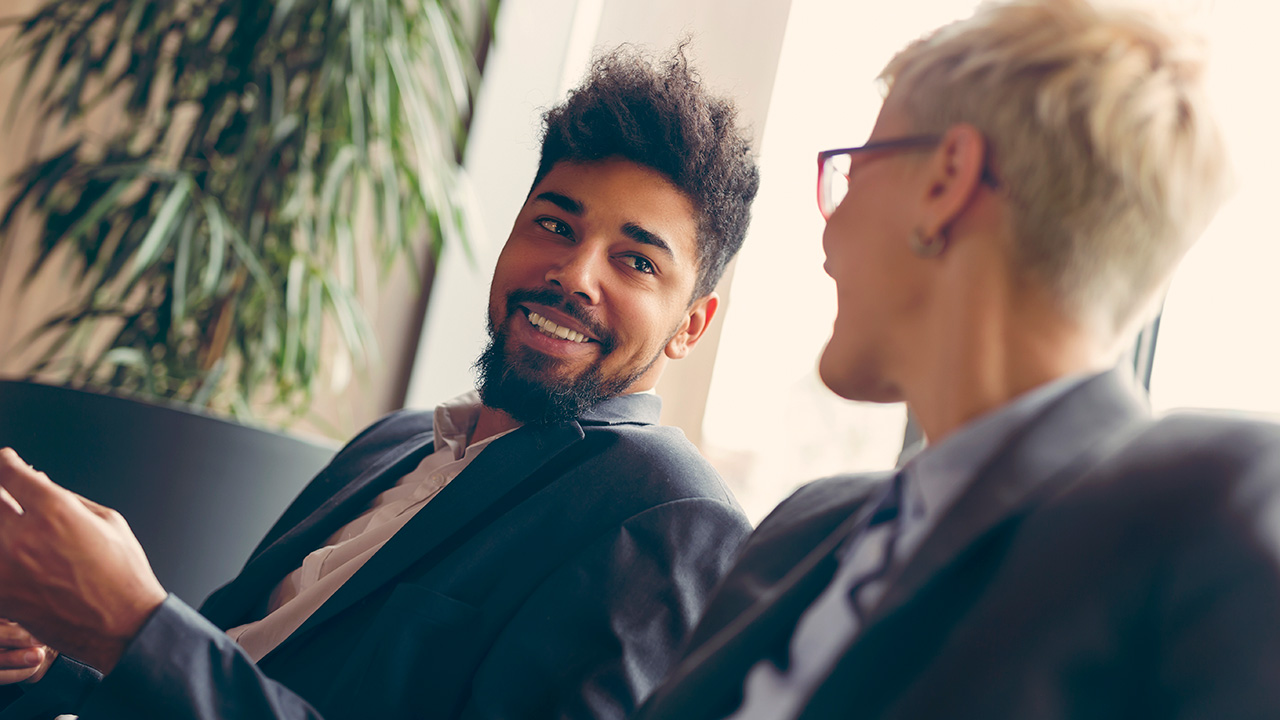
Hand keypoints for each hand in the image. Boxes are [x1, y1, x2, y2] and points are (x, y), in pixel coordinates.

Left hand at [0, 448, 166, 674]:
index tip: (6, 462)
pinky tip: (9, 556)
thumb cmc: (122, 575)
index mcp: (55, 511)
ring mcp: (5, 568)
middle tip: (3, 493)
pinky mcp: (0, 595)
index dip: (4, 462)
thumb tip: (39, 481)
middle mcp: (23, 536)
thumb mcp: (108, 522)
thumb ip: (68, 498)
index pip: (9, 472)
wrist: (121, 625)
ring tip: (9, 527)